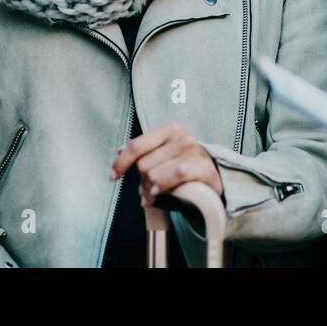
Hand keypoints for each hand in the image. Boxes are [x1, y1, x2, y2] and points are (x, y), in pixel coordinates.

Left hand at [109, 121, 223, 205]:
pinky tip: (159, 193)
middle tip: (146, 191)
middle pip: (143, 164)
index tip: (113, 177)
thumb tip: (120, 150)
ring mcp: (193, 151)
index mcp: (169, 130)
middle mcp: (181, 137)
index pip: (137, 146)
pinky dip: (163, 185)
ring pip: (155, 173)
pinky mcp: (202, 167)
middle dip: (141, 182)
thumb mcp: (163, 156)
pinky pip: (175, 175)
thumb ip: (144, 152)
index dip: (121, 162)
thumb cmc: (184, 168)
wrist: (213, 180)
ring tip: (154, 195)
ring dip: (150, 190)